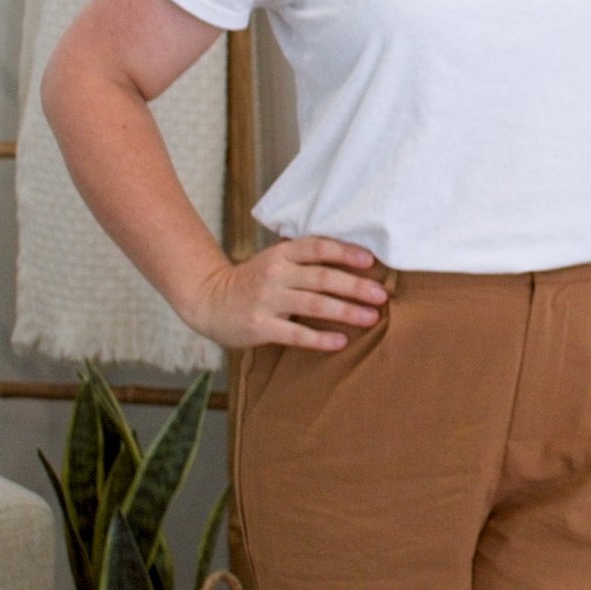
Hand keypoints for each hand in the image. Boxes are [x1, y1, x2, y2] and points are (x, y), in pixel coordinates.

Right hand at [176, 235, 387, 351]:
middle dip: (355, 287)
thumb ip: (305, 260)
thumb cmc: (254, 281)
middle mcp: (276, 273)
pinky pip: (296, 333)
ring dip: (346, 311)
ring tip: (371, 317)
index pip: (319, 247)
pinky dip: (320, 338)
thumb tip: (354, 260)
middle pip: (323, 277)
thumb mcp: (276, 261)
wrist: (209, 301)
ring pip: (314, 304)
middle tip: (381, 295)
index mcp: (281, 254)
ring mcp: (267, 300)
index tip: (371, 261)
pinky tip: (340, 341)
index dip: (346, 253)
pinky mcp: (261, 326)